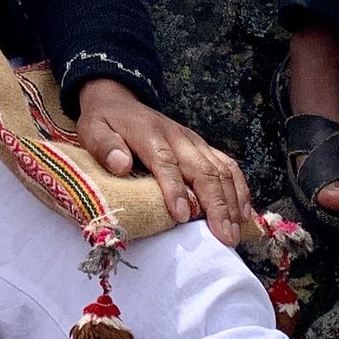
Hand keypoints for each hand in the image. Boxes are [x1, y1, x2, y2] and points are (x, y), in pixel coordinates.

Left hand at [73, 78, 252, 244]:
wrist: (120, 101)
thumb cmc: (105, 123)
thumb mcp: (93, 130)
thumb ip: (104, 146)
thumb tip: (120, 165)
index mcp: (149, 134)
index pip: (166, 162)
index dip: (175, 189)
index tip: (183, 216)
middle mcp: (178, 138)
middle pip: (203, 170)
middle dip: (216, 205)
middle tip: (224, 237)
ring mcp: (194, 142)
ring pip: (220, 171)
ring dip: (231, 202)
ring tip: (235, 233)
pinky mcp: (203, 147)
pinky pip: (227, 166)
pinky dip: (240, 189)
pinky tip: (246, 213)